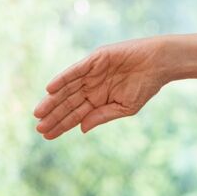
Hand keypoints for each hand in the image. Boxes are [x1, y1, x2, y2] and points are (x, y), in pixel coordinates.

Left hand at [33, 36, 168, 138]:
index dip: (61, 125)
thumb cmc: (145, 86)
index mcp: (98, 100)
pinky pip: (74, 71)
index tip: (47, 135)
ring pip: (67, 89)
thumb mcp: (125, 108)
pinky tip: (50, 89)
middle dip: (53, 116)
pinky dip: (62, 79)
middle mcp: (91, 87)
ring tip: (38, 113)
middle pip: (67, 103)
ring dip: (52, 100)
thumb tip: (81, 129)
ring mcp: (91, 73)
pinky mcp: (94, 60)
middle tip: (38, 128)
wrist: (158, 64)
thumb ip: (102, 116)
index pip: (75, 115)